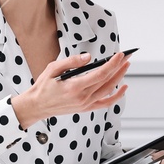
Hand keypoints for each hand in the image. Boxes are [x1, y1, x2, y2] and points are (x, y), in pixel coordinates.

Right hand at [10, 51, 130, 126]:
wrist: (37, 106)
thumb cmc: (43, 87)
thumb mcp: (53, 68)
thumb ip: (71, 61)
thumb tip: (88, 57)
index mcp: (74, 87)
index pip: (100, 74)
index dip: (112, 64)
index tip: (120, 55)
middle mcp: (82, 98)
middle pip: (107, 81)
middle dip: (119, 68)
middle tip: (126, 57)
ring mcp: (85, 104)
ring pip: (108, 91)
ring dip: (119, 78)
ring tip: (125, 67)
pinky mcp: (85, 108)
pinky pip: (105, 103)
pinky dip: (116, 97)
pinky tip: (123, 88)